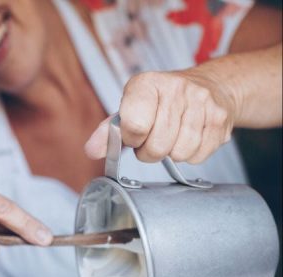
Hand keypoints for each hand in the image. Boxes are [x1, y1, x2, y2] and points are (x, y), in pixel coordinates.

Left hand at [85, 69, 236, 163]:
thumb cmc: (162, 101)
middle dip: (150, 151)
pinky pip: (198, 156)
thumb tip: (91, 150)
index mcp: (146, 84)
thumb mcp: (130, 108)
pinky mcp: (220, 119)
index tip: (134, 134)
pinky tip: (189, 137)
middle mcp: (176, 89)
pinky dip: (191, 154)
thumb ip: (109, 131)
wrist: (209, 85)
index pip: (134, 126)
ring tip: (172, 136)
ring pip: (179, 154)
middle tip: (153, 138)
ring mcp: (201, 103)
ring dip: (171, 153)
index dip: (132, 139)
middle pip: (157, 146)